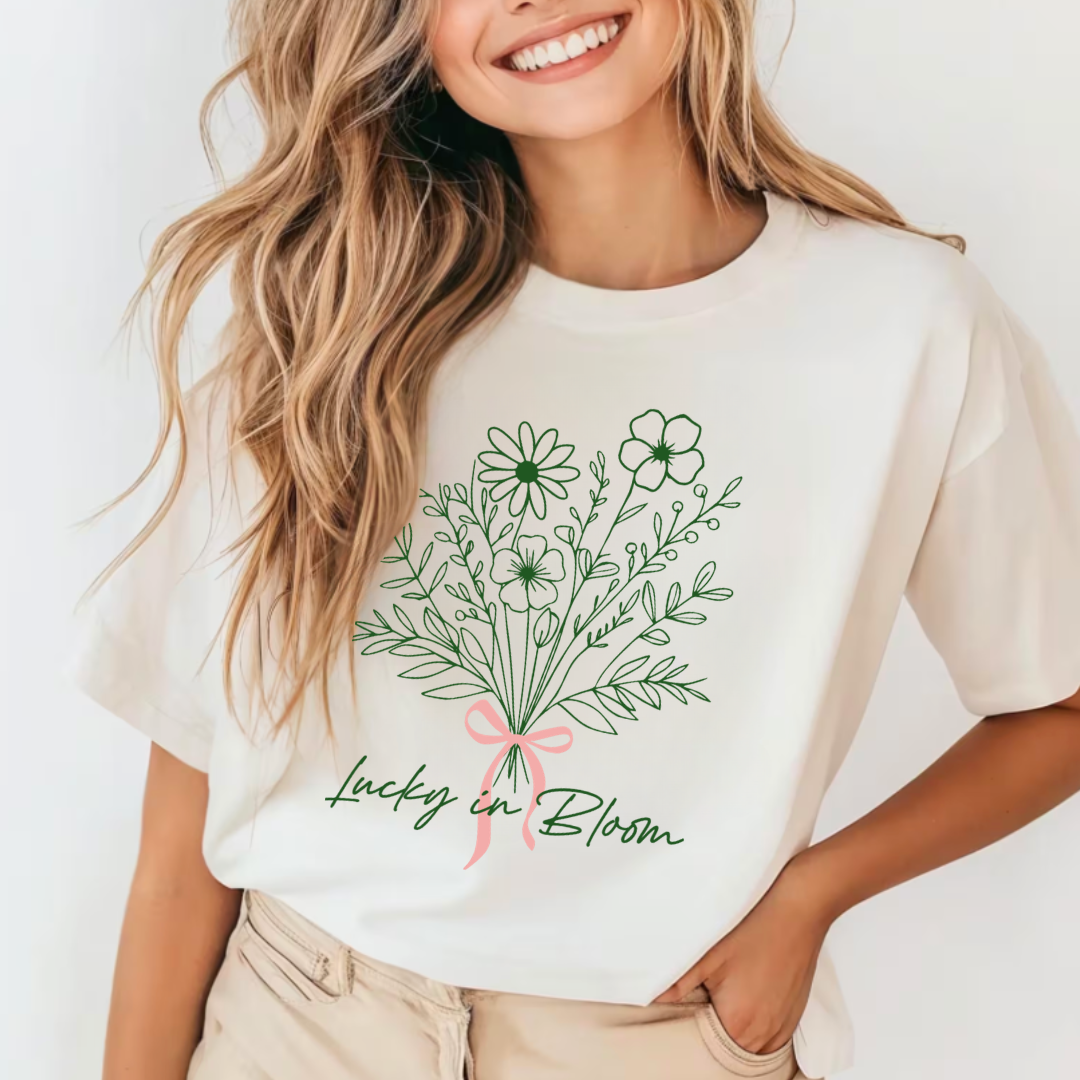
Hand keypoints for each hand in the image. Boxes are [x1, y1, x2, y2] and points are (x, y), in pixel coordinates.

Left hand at [650, 855, 834, 1054]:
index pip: (704, 1045)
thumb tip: (653, 997)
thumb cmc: (755, 929)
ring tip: (726, 999)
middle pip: (727, 1048)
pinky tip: (747, 999)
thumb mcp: (710, 955)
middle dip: (712, 1028)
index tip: (689, 1006)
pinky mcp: (794, 1019)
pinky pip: (769, 1038)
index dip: (691, 1027)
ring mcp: (782, 1029)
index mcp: (737, 1023)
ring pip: (749, 1046)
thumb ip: (679, 982)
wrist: (799, 911)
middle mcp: (762, 1035)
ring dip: (735, 1030)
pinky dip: (755, 1027)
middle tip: (704, 1000)